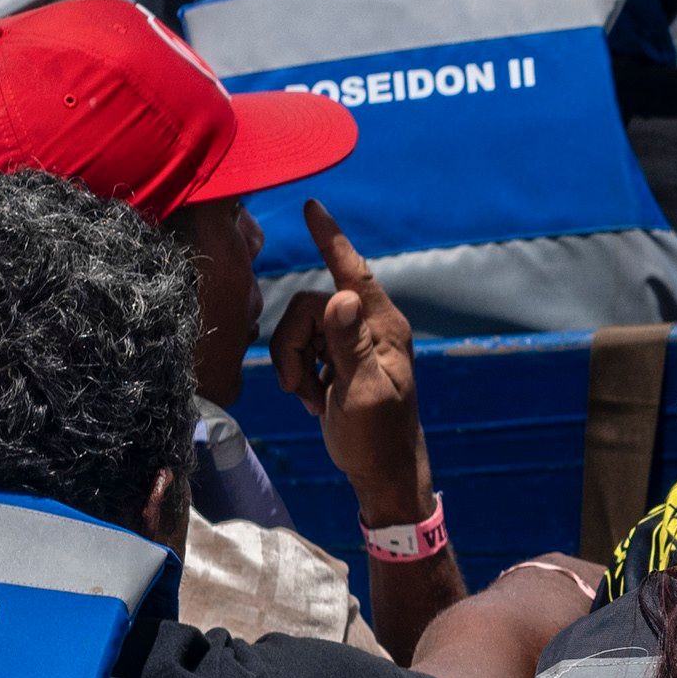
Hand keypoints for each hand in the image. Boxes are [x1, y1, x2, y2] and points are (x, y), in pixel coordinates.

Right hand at [275, 203, 432, 509]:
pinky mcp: (336, 359)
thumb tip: (340, 297)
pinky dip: (298, 374)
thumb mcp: (362, 391)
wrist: (382, 470)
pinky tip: (316, 399)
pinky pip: (299, 348)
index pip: (352, 272)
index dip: (330, 239)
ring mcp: (351, 342)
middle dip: (293, 345)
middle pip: (308, 308)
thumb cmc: (378, 435)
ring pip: (298, 328)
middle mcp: (368, 326)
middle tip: (300, 386)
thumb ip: (350, 344)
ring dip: (294, 365)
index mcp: (383, 326)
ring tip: (312, 396)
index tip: (313, 207)